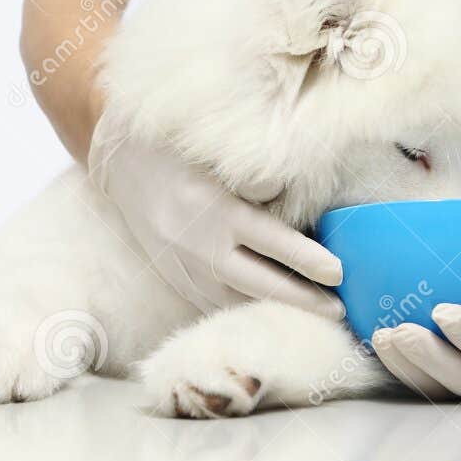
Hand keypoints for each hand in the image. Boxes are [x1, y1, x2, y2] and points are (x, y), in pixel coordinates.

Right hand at [88, 127, 344, 318]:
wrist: (121, 160)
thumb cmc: (179, 146)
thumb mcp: (218, 151)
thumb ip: (257, 176)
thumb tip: (297, 198)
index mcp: (215, 209)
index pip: (272, 242)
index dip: (308, 260)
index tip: (340, 273)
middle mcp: (200, 245)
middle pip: (259, 284)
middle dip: (302, 301)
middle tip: (340, 311)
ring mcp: (184, 267)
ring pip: (236, 300)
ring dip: (275, 309)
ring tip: (314, 314)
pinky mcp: (175, 277)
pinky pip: (213, 302)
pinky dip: (243, 308)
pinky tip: (270, 308)